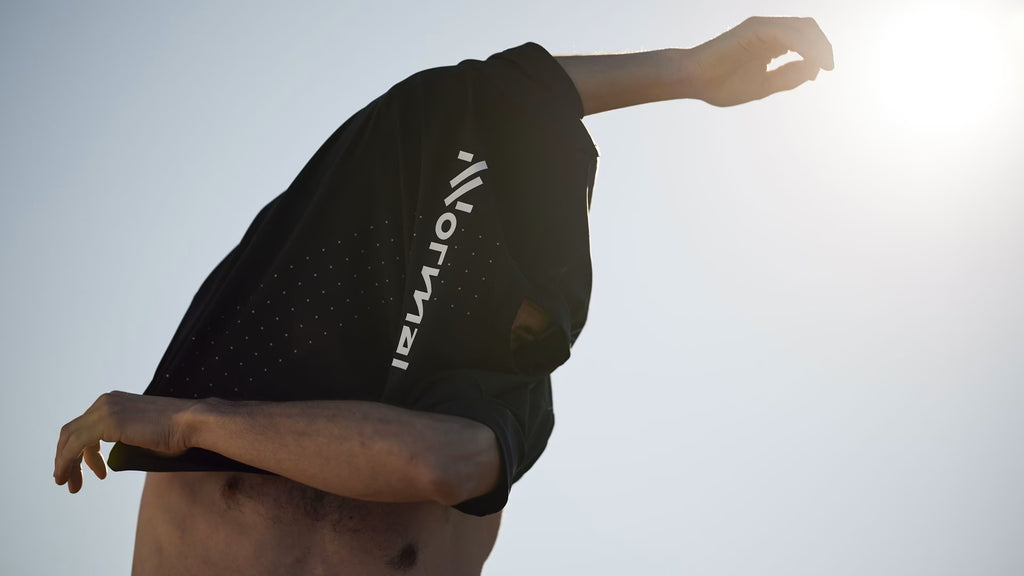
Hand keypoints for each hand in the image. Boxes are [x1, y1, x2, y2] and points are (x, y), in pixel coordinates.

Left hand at [53, 391, 196, 492]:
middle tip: (72, 482)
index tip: (94, 472)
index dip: (82, 452)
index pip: (85, 426)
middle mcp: (106, 401)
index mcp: (115, 401)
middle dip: (68, 458)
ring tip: (70, 484)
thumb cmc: (179, 433)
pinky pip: (74, 445)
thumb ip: (126, 442)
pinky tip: (67, 477)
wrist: (193, 423)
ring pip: (69, 438)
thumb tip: (116, 460)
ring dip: (65, 463)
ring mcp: (105, 410)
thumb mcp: (145, 435)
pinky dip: (66, 462)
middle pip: (72, 431)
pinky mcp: (106, 422)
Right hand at [686, 16, 833, 106]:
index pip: (804, 38)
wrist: (693, 80)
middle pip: (808, 29)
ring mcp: (762, 28)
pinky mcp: (755, 28)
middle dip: (823, 46)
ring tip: (823, 65)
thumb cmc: (721, 85)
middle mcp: (768, 31)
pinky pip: (788, 33)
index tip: (822, 72)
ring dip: (817, 45)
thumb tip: (815, 69)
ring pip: (801, 28)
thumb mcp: (764, 85)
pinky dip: (803, 45)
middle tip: (829, 67)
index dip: (818, 53)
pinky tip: (810, 60)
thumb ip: (788, 76)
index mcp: (770, 43)